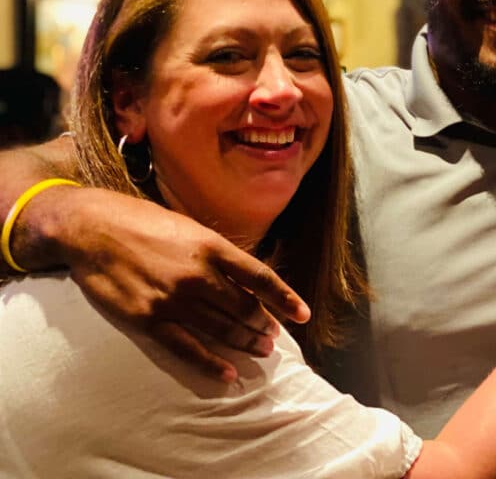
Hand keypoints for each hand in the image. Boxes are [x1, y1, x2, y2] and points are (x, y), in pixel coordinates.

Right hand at [59, 188, 309, 381]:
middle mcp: (198, 274)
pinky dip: (211, 363)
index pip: (260, 277)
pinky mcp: (149, 319)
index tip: (302, 314)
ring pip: (221, 329)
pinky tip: (228, 373)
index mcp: (212, 247)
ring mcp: (174, 299)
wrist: (92, 229)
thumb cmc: (142, 223)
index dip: (285, 298)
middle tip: (275, 337)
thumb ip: (215, 252)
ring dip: (245, 342)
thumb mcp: (189, 227)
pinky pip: (187, 348)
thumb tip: (241, 274)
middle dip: (264, 325)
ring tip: (262, 351)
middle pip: (244, 307)